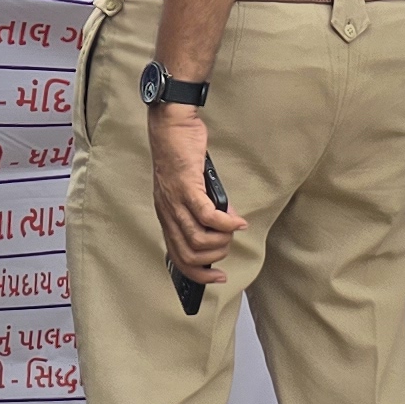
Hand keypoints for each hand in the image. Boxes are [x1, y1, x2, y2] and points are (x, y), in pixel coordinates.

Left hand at [145, 104, 242, 285]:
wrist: (170, 126)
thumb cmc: (180, 154)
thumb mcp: (190, 187)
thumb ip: (204, 207)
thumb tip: (227, 225)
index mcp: (167, 216)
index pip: (178, 257)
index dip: (198, 274)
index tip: (217, 278)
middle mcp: (168, 213)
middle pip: (189, 254)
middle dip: (214, 257)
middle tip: (227, 244)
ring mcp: (176, 201)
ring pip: (198, 240)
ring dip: (221, 240)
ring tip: (232, 230)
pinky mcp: (187, 187)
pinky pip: (207, 216)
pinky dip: (226, 223)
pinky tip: (237, 222)